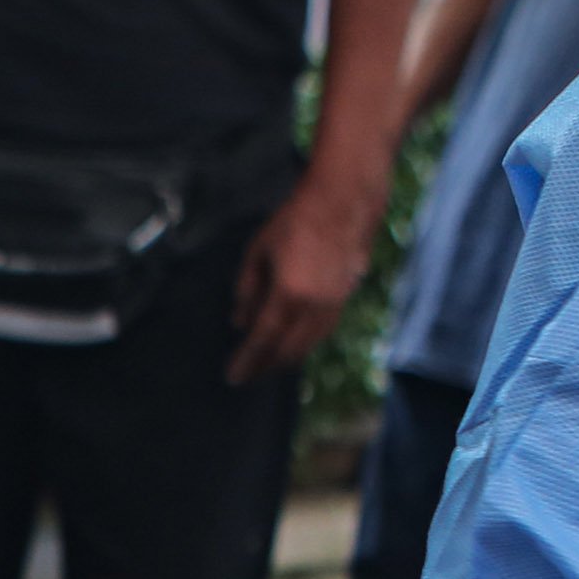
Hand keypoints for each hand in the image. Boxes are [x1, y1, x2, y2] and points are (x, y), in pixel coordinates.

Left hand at [224, 181, 379, 386]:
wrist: (342, 201)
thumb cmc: (295, 220)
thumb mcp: (258, 251)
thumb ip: (247, 290)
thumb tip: (239, 322)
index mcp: (289, 293)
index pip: (263, 338)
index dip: (247, 360)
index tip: (233, 377)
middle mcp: (314, 306)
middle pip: (287, 350)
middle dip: (266, 366)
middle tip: (248, 376)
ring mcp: (334, 304)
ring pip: (308, 345)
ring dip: (286, 359)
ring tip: (268, 365)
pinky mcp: (346, 299)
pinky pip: (323, 333)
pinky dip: (305, 344)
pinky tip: (293, 345)